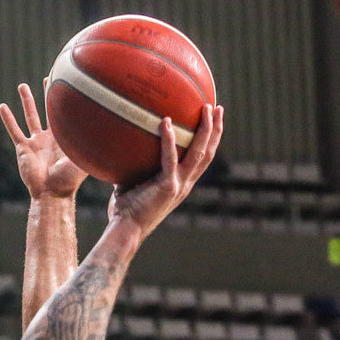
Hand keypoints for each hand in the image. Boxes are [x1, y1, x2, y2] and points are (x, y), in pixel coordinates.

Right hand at [0, 83, 86, 201]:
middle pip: (48, 110)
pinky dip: (8, 119)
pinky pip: (14, 130)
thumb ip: (94, 144)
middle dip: (48, 95)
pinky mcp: (23, 149)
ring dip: (26, 101)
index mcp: (65, 139)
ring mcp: (35, 142)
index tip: (70, 82)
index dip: (67, 100)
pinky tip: (2, 106)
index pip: (66, 114)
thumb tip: (114, 130)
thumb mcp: (85, 158)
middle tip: (49, 78)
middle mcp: (50, 138)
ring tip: (22, 86)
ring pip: (30, 116)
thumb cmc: (70, 180)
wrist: (52, 193)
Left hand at [106, 104, 223, 240]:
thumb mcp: (132, 184)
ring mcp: (179, 186)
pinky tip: (165, 121)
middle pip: (208, 153)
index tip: (214, 121)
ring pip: (200, 153)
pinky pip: (170, 158)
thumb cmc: (124, 212)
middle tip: (218, 108)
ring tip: (206, 108)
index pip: (202, 159)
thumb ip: (135, 166)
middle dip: (216, 129)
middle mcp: (185, 184)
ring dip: (205, 129)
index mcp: (182, 184)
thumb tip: (121, 146)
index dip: (211, 140)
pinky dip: (169, 139)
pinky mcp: (167, 187)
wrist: (125, 232)